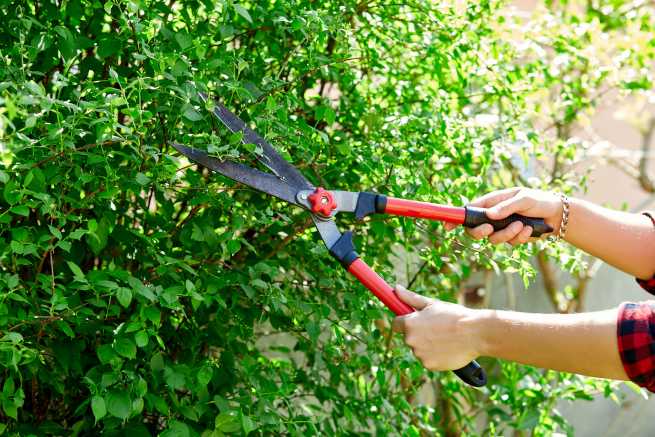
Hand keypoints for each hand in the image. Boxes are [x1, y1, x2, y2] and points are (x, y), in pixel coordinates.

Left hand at [391, 285, 482, 370]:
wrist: (475, 334)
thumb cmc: (454, 316)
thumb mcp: (432, 304)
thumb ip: (410, 298)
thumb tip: (396, 289)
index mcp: (410, 323)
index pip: (395, 324)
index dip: (403, 322)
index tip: (413, 321)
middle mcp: (411, 340)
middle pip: (408, 337)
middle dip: (418, 333)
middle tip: (436, 328)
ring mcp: (419, 354)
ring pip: (419, 349)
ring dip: (427, 345)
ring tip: (445, 338)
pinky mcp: (429, 365)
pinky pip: (428, 360)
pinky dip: (435, 356)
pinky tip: (447, 348)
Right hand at [444, 187, 562, 244]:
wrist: (556, 216)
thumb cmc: (538, 201)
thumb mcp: (523, 199)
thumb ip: (506, 207)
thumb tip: (489, 215)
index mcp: (491, 202)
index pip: (468, 210)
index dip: (456, 218)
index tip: (447, 226)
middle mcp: (493, 217)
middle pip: (475, 230)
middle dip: (481, 232)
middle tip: (490, 228)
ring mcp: (501, 228)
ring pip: (493, 239)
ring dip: (507, 234)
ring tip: (522, 224)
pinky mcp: (512, 238)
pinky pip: (509, 243)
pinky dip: (519, 237)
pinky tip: (528, 230)